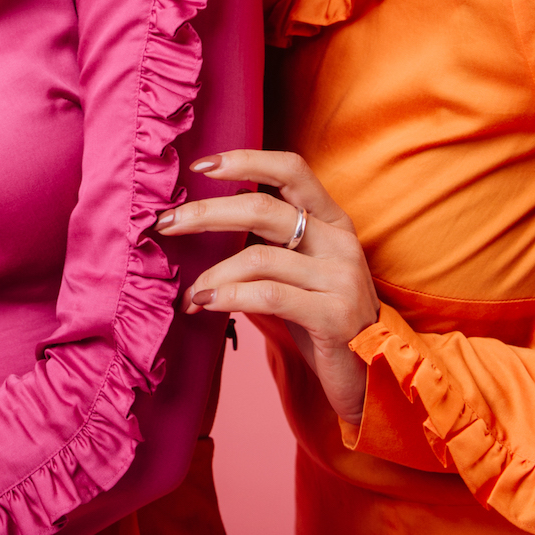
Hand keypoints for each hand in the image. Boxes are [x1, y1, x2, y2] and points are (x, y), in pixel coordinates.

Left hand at [157, 149, 379, 425]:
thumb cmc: (320, 317)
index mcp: (332, 219)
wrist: (369, 374)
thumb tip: (201, 215)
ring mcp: (341, 276)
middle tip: (165, 224)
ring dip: (211, 273)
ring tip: (189, 292)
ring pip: (259, 256)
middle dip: (206, 213)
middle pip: (263, 209)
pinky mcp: (334, 314)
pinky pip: (268, 295)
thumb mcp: (298, 270)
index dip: (246, 160)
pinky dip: (228, 297)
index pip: (291, 170)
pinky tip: (204, 304)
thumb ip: (266, 240)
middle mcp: (340, 240)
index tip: (200, 165)